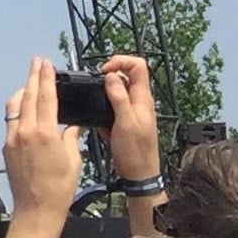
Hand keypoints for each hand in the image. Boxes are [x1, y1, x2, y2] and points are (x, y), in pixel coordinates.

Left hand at [4, 57, 82, 225]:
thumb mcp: (74, 160)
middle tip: (36, 62)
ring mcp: (13, 138)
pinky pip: (11, 121)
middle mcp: (26, 132)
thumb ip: (70, 137)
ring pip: (15, 106)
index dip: (46, 78)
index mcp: (45, 133)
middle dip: (33, 77)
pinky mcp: (7, 146)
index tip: (45, 63)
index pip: (46, 97)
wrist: (36, 208)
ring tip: (32, 84)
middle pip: (29, 96)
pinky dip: (18, 110)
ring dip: (24, 92)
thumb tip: (72, 125)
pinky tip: (26, 109)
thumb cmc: (59, 188)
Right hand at [100, 54, 161, 180]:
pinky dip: (104, 106)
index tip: (103, 71)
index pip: (138, 66)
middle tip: (96, 84)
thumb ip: (119, 97)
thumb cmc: (135, 153)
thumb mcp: (124, 123)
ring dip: (105, 91)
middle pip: (128, 74)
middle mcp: (140, 102)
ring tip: (94, 101)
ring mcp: (133, 111)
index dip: (120, 62)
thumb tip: (112, 75)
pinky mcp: (125, 120)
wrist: (139, 175)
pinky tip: (98, 118)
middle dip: (110, 74)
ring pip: (119, 90)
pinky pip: (114, 105)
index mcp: (143, 99)